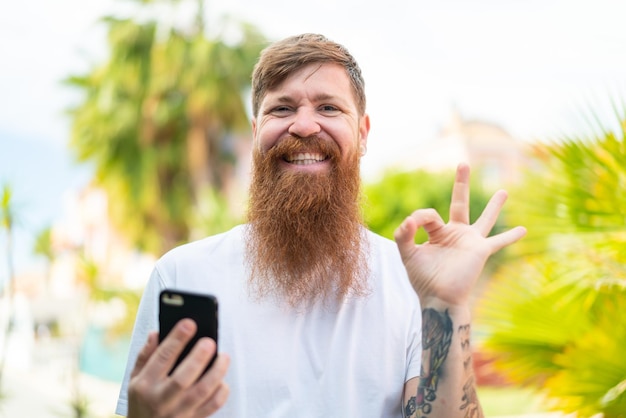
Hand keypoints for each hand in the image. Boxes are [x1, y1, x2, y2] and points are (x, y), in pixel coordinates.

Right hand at [127, 319, 229, 417]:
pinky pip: (212, 406)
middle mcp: (161, 399)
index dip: (176, 339)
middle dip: (198, 357)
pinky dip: (221, 391)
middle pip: (182, 378)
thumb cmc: (142, 402)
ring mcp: (178, 412)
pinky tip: (223, 379)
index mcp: (145, 385)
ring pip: (202, 392)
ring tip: (223, 356)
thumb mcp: (135, 379)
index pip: (162, 358)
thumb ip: (145, 355)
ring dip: (216, 372)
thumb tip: (156, 333)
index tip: (189, 324)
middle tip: (209, 342)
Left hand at [394, 163, 525, 306]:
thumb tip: (407, 219)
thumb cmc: (423, 279)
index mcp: (436, 233)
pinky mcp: (480, 250)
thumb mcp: (408, 255)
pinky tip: (524, 229)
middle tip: (464, 163)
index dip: (418, 217)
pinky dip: (510, 236)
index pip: (429, 215)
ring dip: (494, 206)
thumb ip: (403, 236)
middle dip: (461, 183)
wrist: (439, 299)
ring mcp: (469, 241)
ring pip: (484, 219)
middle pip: (460, 202)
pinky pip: (498, 241)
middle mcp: (455, 234)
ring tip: (504, 191)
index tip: (411, 225)